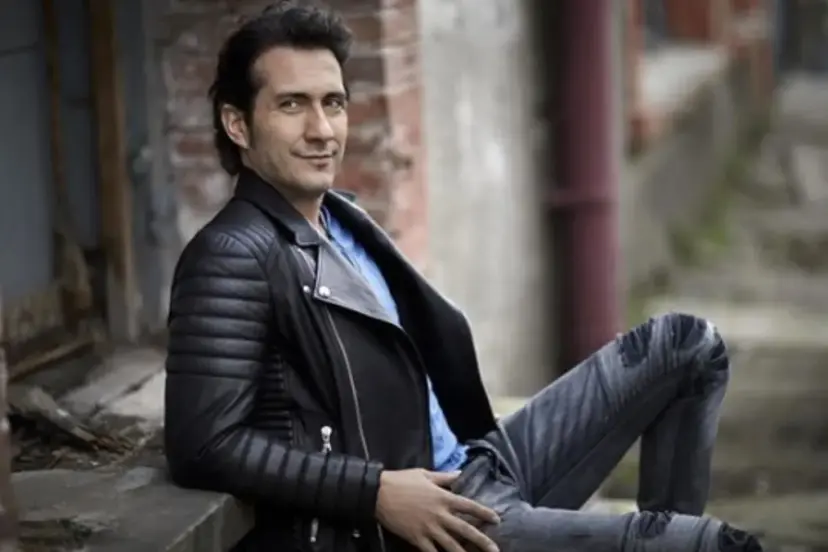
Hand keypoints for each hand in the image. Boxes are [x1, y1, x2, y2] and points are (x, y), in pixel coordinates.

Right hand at [375, 469, 500, 551]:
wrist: (379, 493)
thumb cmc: (402, 480)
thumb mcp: (425, 474)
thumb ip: (445, 477)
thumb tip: (460, 473)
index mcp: (443, 497)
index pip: (470, 506)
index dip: (484, 513)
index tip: (496, 520)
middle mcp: (440, 514)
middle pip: (466, 530)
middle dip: (482, 541)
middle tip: (495, 550)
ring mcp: (429, 528)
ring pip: (452, 545)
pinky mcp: (417, 538)